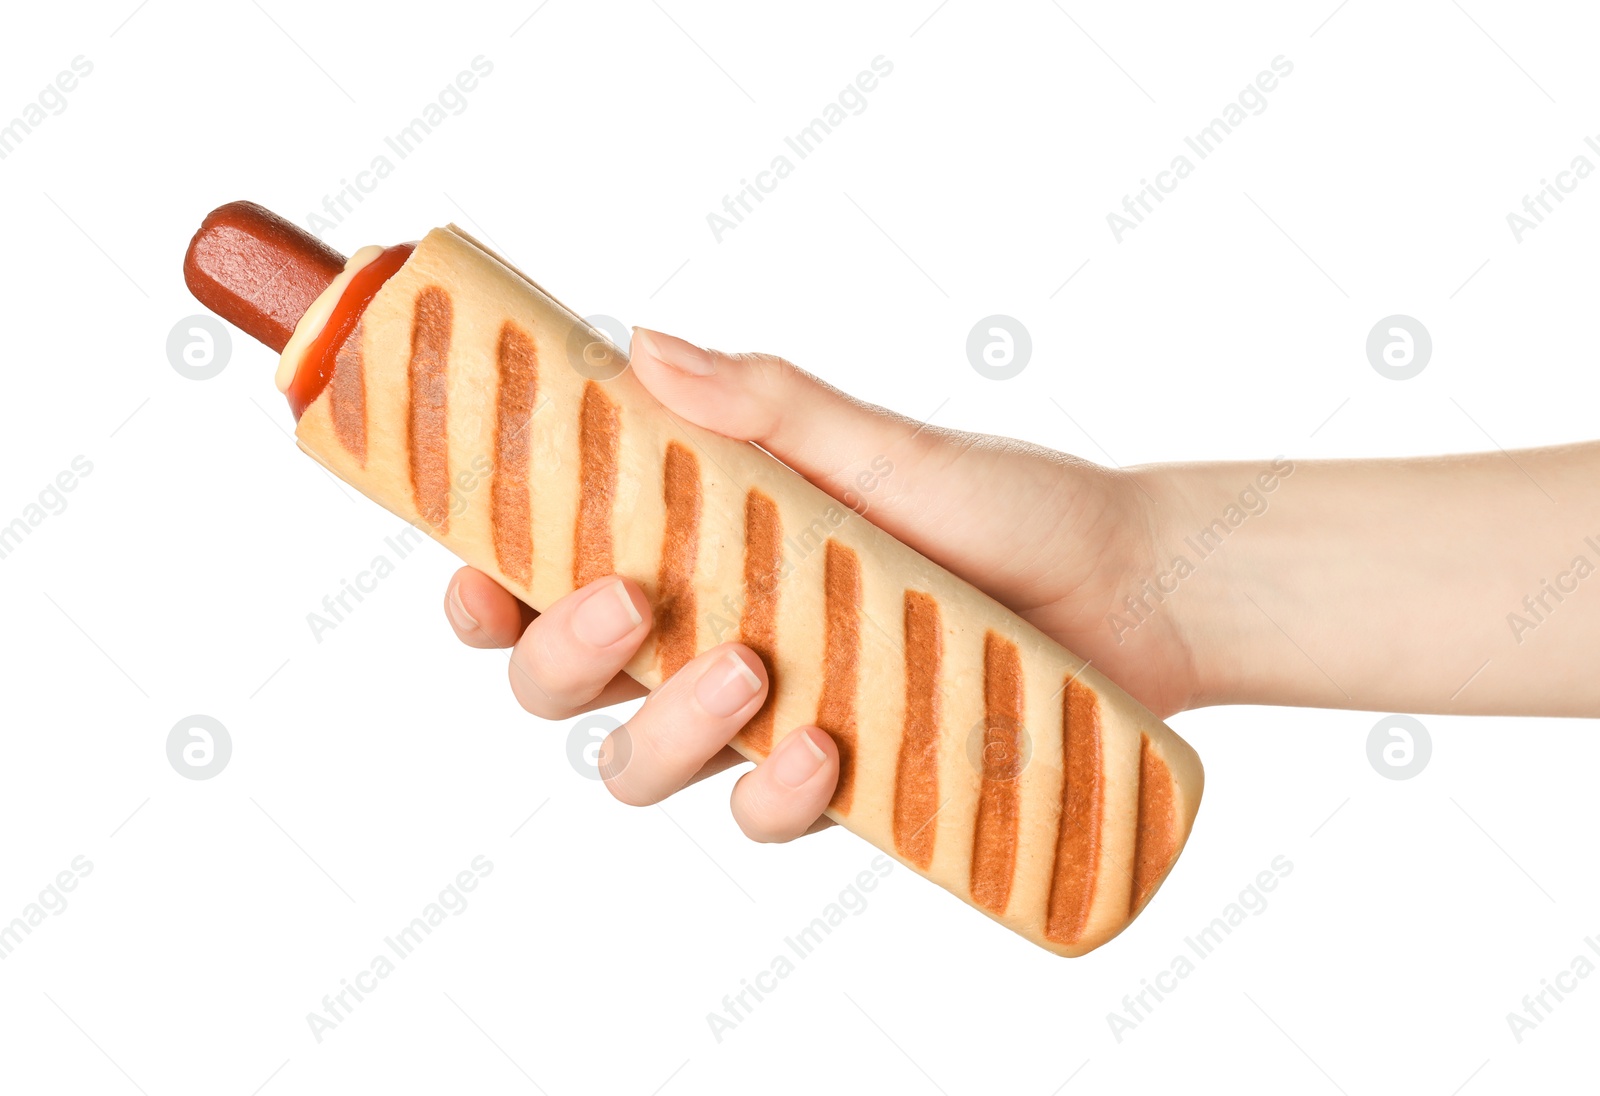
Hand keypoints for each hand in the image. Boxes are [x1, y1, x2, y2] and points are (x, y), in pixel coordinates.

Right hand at [442, 328, 1196, 840]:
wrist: (1134, 595)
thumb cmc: (1007, 504)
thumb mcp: (887, 446)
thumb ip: (769, 406)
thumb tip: (640, 342)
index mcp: (698, 543)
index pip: (544, 571)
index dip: (484, 586)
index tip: (478, 574)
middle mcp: (709, 632)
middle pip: (559, 682)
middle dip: (559, 655)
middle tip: (626, 602)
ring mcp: (766, 714)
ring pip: (635, 765)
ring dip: (663, 731)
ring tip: (746, 673)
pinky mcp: (834, 781)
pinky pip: (758, 816)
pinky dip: (773, 796)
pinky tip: (824, 751)